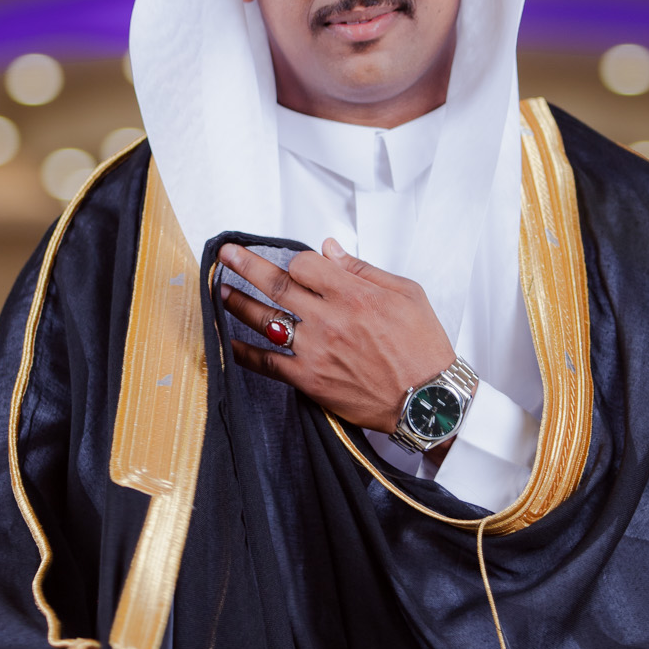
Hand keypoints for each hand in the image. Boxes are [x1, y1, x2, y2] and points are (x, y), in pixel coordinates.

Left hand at [219, 239, 453, 433]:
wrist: (428, 401)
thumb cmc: (423, 347)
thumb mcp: (406, 294)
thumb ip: (362, 270)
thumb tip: (329, 248)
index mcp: (353, 294)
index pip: (305, 264)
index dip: (296, 261)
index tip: (294, 265)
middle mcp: (329, 319)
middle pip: (276, 284)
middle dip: (245, 265)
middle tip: (226, 254)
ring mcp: (316, 350)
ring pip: (265, 319)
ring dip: (237, 302)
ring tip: (221, 291)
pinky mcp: (310, 379)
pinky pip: (267, 363)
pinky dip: (244, 352)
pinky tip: (229, 342)